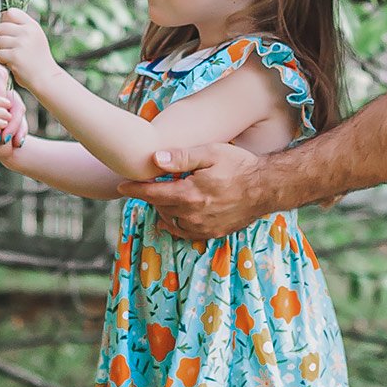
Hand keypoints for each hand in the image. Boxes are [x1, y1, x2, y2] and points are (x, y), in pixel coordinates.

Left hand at [0, 9, 55, 89]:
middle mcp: (27, 32)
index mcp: (32, 25)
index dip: (5, 21)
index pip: (11, 12)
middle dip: (1, 38)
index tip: (9, 32)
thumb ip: (21, 26)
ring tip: (11, 56)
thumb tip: (2, 15)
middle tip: (10, 48)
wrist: (46, 77)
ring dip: (0, 50)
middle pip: (0, 27)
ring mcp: (21, 44)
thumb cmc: (37, 58)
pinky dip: (1, 60)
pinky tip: (11, 63)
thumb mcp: (35, 37)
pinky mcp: (14, 56)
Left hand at [119, 142, 271, 240]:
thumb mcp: (211, 153)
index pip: (153, 193)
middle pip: (159, 207)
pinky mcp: (212, 233)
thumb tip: (154, 159)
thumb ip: (181, 157)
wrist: (266, 188)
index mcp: (190, 193)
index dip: (135, 189)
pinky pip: (185, 233)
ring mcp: (202, 226)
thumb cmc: (239, 165)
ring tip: (161, 199)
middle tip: (142, 188)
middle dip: (149, 197)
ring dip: (162, 210)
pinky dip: (176, 224)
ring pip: (170, 222)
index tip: (121, 186)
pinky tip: (175, 215)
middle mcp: (193, 214)